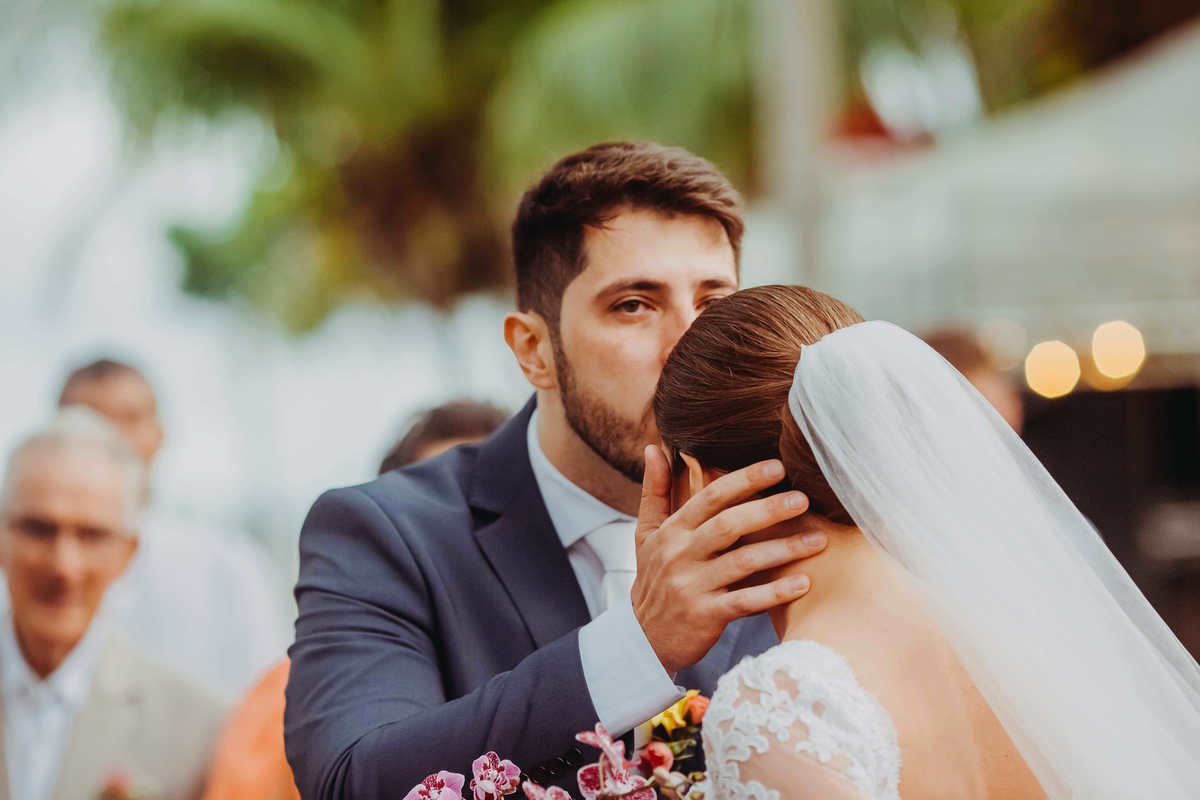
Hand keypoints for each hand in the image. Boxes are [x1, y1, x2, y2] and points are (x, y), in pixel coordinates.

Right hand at [631, 446, 826, 674]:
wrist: (642, 638)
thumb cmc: (653, 579)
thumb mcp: (646, 533)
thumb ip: (655, 491)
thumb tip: (654, 447)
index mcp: (672, 530)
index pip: (710, 497)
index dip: (743, 479)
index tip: (777, 467)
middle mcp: (680, 555)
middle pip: (729, 525)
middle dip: (768, 510)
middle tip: (803, 499)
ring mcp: (692, 586)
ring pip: (742, 563)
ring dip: (783, 550)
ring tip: (818, 540)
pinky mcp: (705, 616)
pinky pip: (745, 601)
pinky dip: (775, 593)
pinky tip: (803, 583)